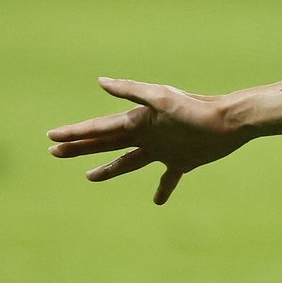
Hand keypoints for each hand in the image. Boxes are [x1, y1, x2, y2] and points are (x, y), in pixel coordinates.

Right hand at [47, 77, 246, 204]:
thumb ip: (131, 92)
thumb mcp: (161, 97)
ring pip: (129, 163)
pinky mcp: (183, 161)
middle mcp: (146, 135)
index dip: (75, 132)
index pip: (99, 128)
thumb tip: (100, 81)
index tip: (51, 136)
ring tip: (89, 177)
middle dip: (81, 148)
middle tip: (55, 152)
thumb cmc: (196, 108)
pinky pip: (168, 179)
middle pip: (107, 144)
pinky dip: (163, 189)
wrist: (230, 121)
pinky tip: (157, 201)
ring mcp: (163, 149)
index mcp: (138, 121)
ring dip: (109, 170)